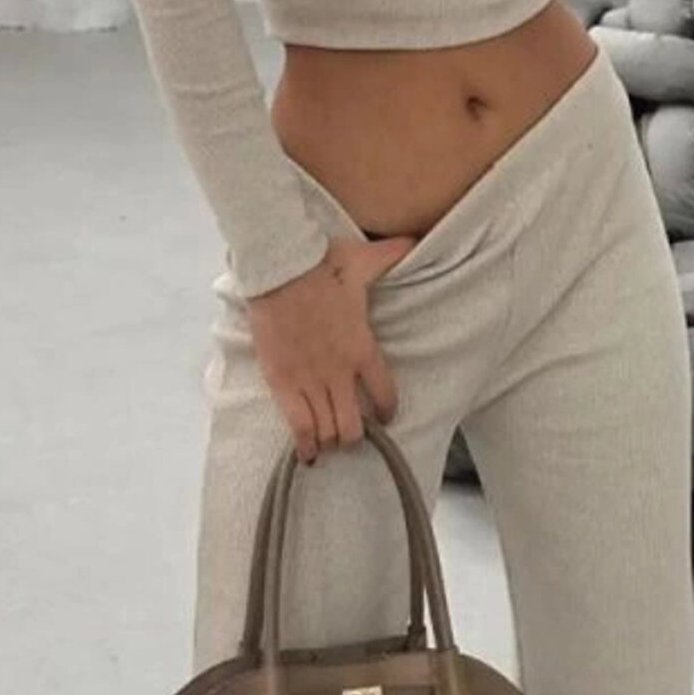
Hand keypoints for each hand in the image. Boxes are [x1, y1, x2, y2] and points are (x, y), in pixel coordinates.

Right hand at [243, 232, 418, 462]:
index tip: (386, 416)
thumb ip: (390, 254)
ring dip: (331, 440)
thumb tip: (414, 239)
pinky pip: (298, 426)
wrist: (279, 269)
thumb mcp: (362, 259)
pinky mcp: (283, 383)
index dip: (387, 409)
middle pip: (354, 426)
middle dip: (355, 435)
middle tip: (353, 434)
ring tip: (330, 441)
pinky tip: (308, 455)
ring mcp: (310, 381)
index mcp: (362, 347)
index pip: (384, 393)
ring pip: (328, 431)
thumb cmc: (321, 263)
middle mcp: (339, 372)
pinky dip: (305, 445)